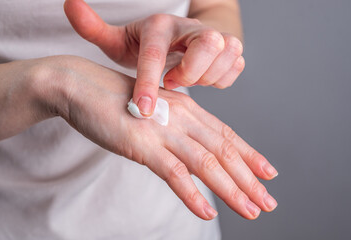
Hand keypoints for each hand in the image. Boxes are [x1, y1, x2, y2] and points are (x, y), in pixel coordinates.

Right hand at [41, 56, 276, 219]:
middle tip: (269, 202)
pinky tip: (207, 212)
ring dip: (231, 190)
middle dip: (249, 179)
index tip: (268, 172)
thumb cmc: (114, 99)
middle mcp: (181, 118)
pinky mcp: (142, 144)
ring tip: (251, 211)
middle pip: (223, 152)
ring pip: (207, 163)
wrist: (81, 84)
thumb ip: (171, 128)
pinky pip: (173, 173)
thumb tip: (184, 149)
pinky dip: (192, 195)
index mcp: (186, 109)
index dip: (249, 155)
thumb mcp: (152, 112)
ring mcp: (163, 131)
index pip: (225, 135)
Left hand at [64, 0, 244, 115]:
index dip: (148, 82)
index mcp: (159, 25)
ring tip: (185, 82)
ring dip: (208, 76)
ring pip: (228, 52)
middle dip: (192, 71)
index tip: (142, 110)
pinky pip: (236, 66)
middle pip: (207, 42)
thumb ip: (93, 28)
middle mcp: (190, 27)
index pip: (155, 53)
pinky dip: (221, 79)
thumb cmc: (145, 44)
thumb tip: (69, 3)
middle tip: (172, 83)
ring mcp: (214, 35)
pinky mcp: (230, 49)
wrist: (179, 37)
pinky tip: (201, 81)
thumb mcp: (117, 40)